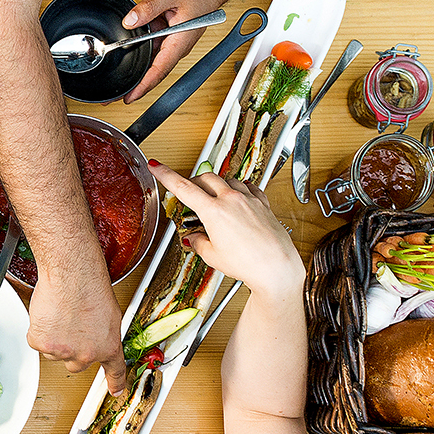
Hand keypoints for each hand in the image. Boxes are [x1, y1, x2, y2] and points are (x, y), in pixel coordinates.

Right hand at [27, 272, 129, 393]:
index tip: (115, 391)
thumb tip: (94, 337)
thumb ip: (102, 333)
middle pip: (75, 364)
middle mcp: (87, 354)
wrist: (72, 277)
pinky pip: (37, 341)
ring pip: (54, 353)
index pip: (114, 371)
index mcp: (108, 347)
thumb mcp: (109, 314)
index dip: (115, 383)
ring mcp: (63, 352)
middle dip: (71, 350)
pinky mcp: (42, 344)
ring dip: (54, 338)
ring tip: (60, 316)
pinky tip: (48, 315)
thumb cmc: (91, 288)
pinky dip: (39, 329)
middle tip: (70, 329)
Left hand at [121, 0, 236, 102]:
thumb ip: (149, 7)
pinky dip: (138, 46)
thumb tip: (130, 21)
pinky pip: (152, 42)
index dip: (144, 85)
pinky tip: (125, 47)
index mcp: (181, 40)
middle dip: (134, 83)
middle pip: (153, 69)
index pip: (160, 68)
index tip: (130, 97)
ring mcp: (173, 39)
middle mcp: (178, 43)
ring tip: (114, 74)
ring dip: (134, 65)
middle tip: (112, 94)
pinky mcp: (169, 32)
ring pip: (151, 56)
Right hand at [148, 161, 304, 295]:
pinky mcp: (263, 203)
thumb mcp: (212, 256)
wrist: (276, 267)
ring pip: (228, 180)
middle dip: (194, 181)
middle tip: (188, 191)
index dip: (165, 174)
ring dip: (217, 185)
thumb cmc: (248, 263)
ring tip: (214, 198)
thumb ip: (198, 242)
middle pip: (206, 177)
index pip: (183, 187)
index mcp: (214, 211)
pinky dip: (239, 188)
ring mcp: (249, 199)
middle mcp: (232, 200)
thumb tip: (194, 238)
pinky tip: (238, 196)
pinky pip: (248, 187)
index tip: (156, 165)